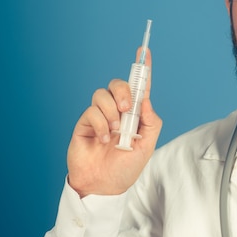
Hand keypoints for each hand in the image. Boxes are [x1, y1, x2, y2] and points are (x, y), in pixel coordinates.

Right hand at [67, 48, 161, 196]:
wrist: (104, 186)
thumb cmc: (126, 167)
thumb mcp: (147, 145)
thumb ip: (151, 121)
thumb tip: (146, 101)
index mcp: (136, 114)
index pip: (140, 87)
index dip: (142, 67)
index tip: (145, 50)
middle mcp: (118, 111)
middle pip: (118, 84)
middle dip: (124, 91)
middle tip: (127, 109)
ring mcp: (100, 116)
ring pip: (102, 94)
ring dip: (111, 111)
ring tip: (114, 130)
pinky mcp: (85, 123)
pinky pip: (91, 111)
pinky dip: (99, 124)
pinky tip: (102, 140)